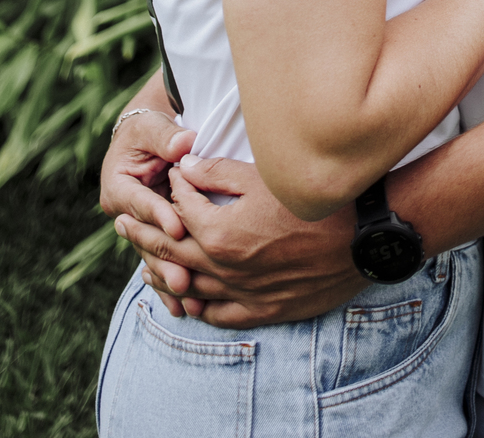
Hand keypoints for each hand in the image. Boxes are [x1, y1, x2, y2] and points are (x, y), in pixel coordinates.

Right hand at [100, 111, 195, 314]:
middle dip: (165, 260)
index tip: (179, 227)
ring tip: (189, 299)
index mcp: (118, 187)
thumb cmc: (151, 130)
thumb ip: (166, 137)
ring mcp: (140, 231)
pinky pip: (163, 263)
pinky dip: (171, 287)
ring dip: (170, 278)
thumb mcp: (153, 127)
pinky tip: (184, 309)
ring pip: (155, 257)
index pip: (139, 203)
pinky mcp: (156, 240)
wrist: (150, 141)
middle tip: (185, 279)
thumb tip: (184, 144)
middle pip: (146, 239)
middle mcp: (125, 214)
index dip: (158, 215)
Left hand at [158, 152, 359, 326]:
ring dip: (162, 274)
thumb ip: (217, 173)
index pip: (180, 209)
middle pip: (172, 252)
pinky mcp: (263, 311)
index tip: (165, 178)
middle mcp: (224, 268)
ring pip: (188, 288)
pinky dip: (198, 307)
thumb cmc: (314, 201)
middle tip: (122, 222)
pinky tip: (188, 300)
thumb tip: (185, 168)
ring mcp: (242, 294)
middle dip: (144, 233)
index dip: (170, 189)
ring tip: (143, 265)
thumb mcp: (263, 177)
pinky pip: (218, 316)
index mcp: (220, 232)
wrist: (361, 238)